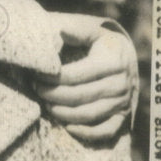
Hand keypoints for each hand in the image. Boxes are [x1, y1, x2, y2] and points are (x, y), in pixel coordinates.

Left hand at [35, 14, 137, 141]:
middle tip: (36, 88)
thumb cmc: (98, 40)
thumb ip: (71, 28)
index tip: (36, 74)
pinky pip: (104, 131)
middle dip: (52, 95)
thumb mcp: (89, 29)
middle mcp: (122, 82)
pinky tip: (66, 125)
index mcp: (113, 60)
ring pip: (88, 114)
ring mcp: (124, 101)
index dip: (52, 78)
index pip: (75, 75)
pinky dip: (85, 132)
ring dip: (62, 112)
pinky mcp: (123, 115)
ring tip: (45, 103)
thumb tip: (50, 30)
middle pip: (79, 96)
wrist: (124, 54)